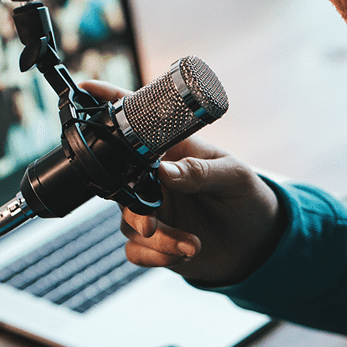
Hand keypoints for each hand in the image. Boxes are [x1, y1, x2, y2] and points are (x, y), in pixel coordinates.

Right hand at [81, 80, 284, 285]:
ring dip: (158, 240)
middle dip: (134, 209)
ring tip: (192, 244)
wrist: (258, 245)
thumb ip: (200, 171)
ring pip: (128, 224)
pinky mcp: (153, 241)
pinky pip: (135, 251)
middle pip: (120, 185)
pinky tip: (185, 253)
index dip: (109, 103)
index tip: (88, 89)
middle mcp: (154, 178)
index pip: (136, 125)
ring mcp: (152, 209)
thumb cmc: (248, 199)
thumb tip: (164, 171)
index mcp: (171, 151)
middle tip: (152, 225)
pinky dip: (156, 257)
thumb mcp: (234, 177)